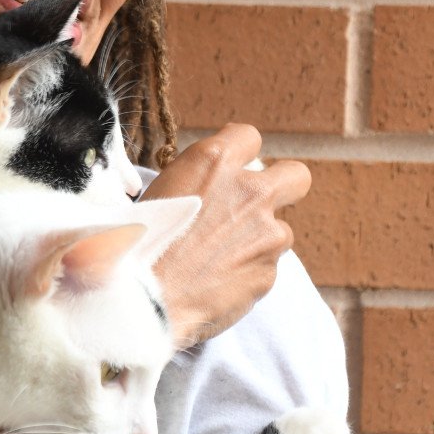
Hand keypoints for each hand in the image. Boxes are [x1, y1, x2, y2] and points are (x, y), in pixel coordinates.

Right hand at [145, 123, 310, 345]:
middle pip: (296, 176)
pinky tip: (216, 280)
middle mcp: (248, 191)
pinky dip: (246, 271)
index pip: (248, 136)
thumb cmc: (137, 242)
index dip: (241, 152)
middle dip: (284, 187)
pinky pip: (265, 265)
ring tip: (218, 257)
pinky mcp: (269, 272)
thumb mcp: (160, 189)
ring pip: (279, 229)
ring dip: (257, 239)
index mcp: (214, 161)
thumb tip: (212, 184)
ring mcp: (265, 233)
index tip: (233, 167)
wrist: (141, 297)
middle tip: (258, 204)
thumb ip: (198, 179)